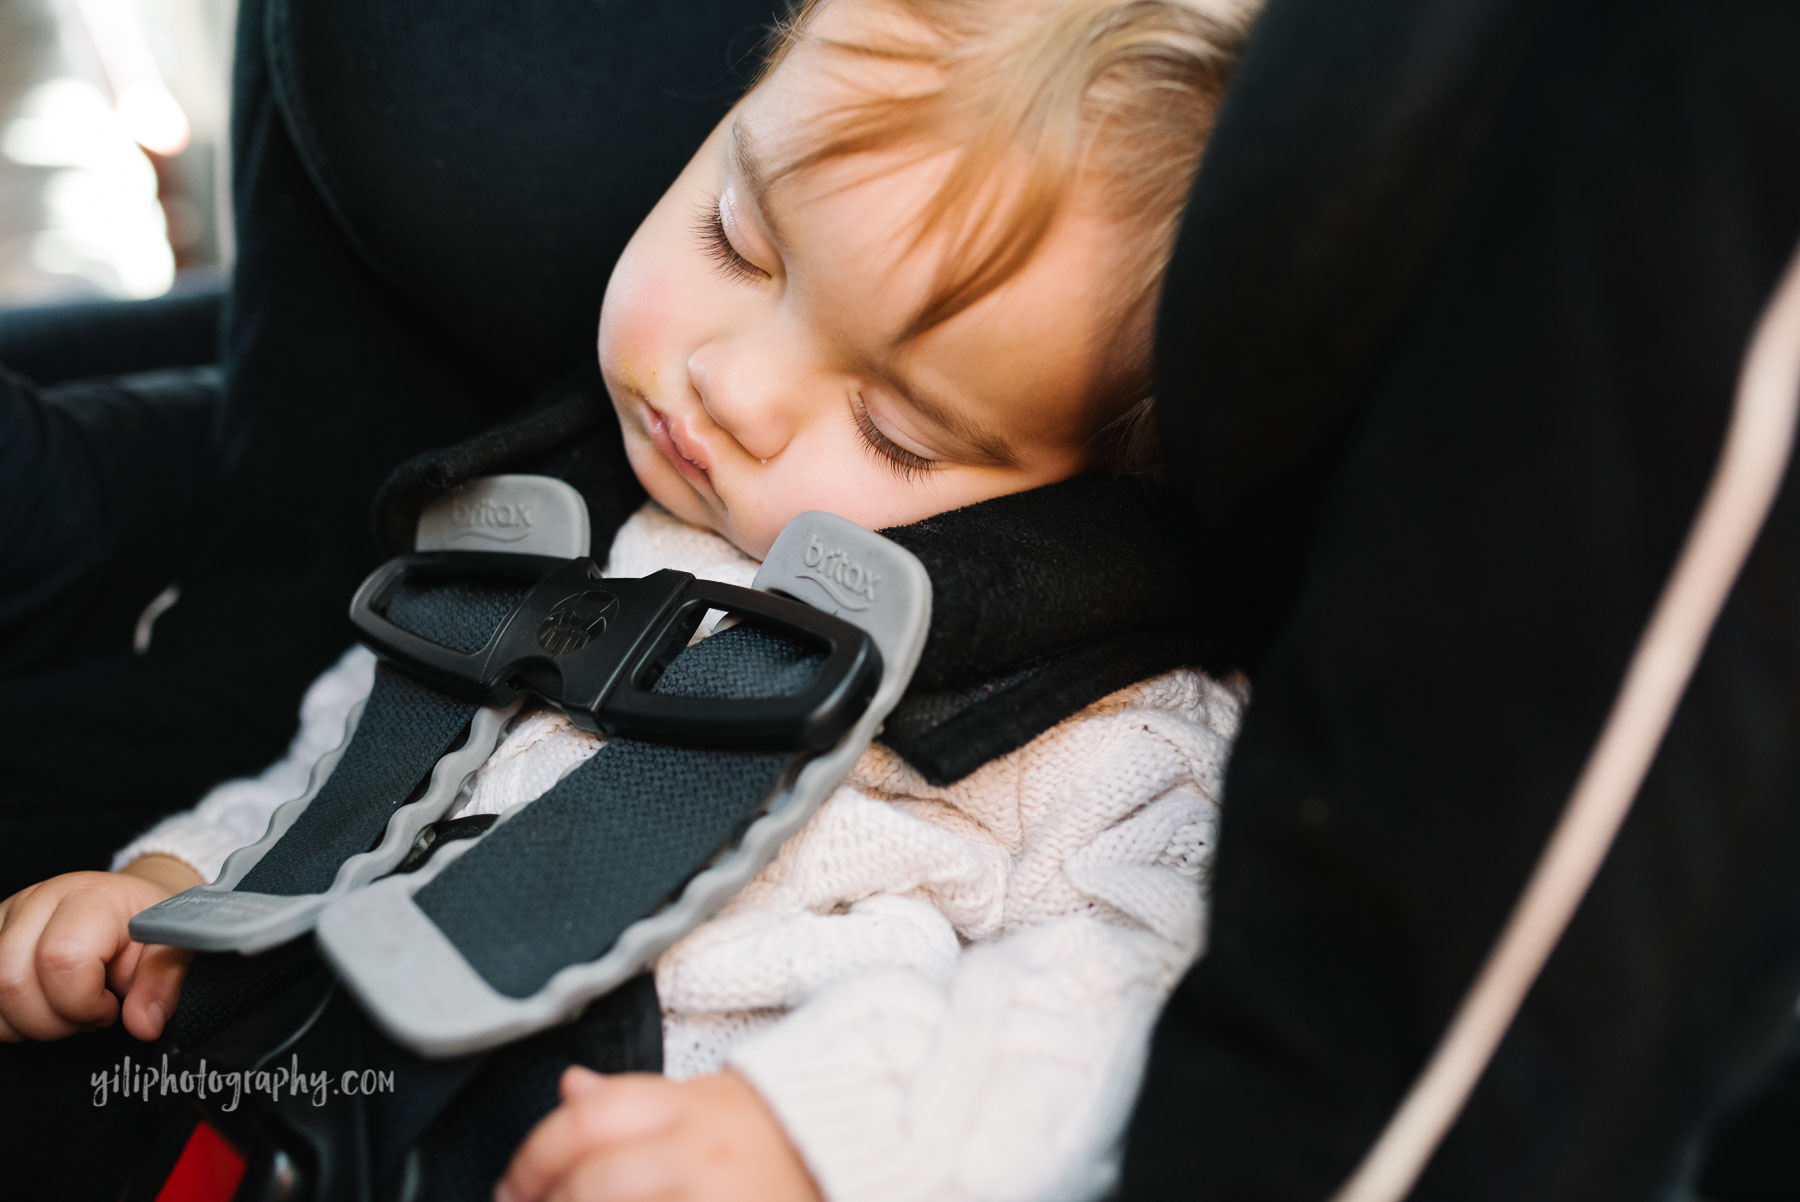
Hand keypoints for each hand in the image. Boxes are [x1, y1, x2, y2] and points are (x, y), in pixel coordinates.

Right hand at [0, 855, 200, 1041]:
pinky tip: (40, 1007)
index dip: (83, 1002)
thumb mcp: (172, 948)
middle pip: (12, 982)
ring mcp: (6, 918)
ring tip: (66, 1008)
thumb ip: (163, 984)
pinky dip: (6, 1017)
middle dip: (52, 1020)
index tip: (109, 1008)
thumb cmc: (149, 925)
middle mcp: (39, 901)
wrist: (132, 903)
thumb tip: (144, 1024)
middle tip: (87, 1015)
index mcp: (90, 898)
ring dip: (26, 1022)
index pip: (61, 960)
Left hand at [497, 1068, 824, 1201]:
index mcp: (690, 1110)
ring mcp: (715, 1201)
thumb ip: (631, 1102)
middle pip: (594, 1183)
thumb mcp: (705, 1101)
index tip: (513, 1185)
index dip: (533, 1157)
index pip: (590, 1120)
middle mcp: (702, 1157)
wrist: (846, 1157)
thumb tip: (569, 1089)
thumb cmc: (771, 1136)